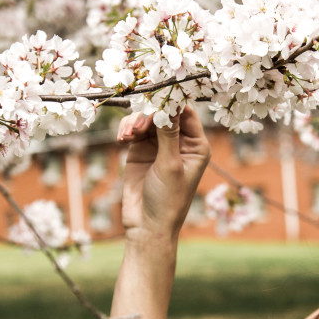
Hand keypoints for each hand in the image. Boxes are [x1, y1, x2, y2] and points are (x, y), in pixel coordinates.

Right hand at [117, 105, 210, 239]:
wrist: (146, 225)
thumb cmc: (168, 199)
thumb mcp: (170, 165)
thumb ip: (168, 134)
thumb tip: (170, 104)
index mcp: (196, 145)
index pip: (186, 113)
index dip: (172, 102)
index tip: (157, 93)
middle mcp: (179, 142)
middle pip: (164, 113)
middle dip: (150, 112)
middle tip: (138, 121)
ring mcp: (158, 145)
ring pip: (147, 119)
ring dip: (136, 122)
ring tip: (128, 135)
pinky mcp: (140, 149)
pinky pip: (133, 129)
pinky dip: (127, 129)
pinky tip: (122, 139)